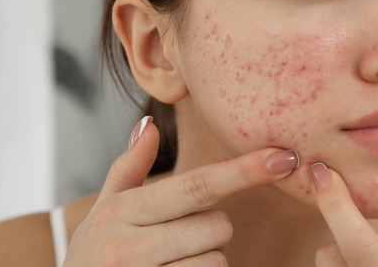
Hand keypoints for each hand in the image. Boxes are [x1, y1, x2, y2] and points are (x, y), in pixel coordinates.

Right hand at [63, 116, 300, 265]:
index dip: (245, 170)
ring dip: (204, 261)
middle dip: (210, 230)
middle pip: (217, 226)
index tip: (284, 157)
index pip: (196, 185)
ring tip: (170, 263)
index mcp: (122, 211)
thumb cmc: (93, 257)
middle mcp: (130, 246)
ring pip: (216, 262)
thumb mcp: (103, 212)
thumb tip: (148, 125)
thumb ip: (128, 169)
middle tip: (179, 238)